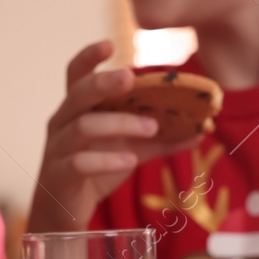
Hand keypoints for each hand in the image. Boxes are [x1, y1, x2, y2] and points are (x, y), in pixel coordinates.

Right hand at [29, 40, 200, 231]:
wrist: (65, 214)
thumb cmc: (95, 171)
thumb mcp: (130, 150)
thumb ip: (160, 139)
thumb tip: (201, 130)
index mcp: (77, 110)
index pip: (76, 75)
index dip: (89, 57)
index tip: (110, 44)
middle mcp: (63, 123)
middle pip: (78, 94)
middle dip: (103, 83)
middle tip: (130, 78)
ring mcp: (57, 149)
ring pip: (83, 127)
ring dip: (118, 124)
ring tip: (151, 127)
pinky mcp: (59, 175)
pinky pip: (79, 162)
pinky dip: (106, 160)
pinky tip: (129, 160)